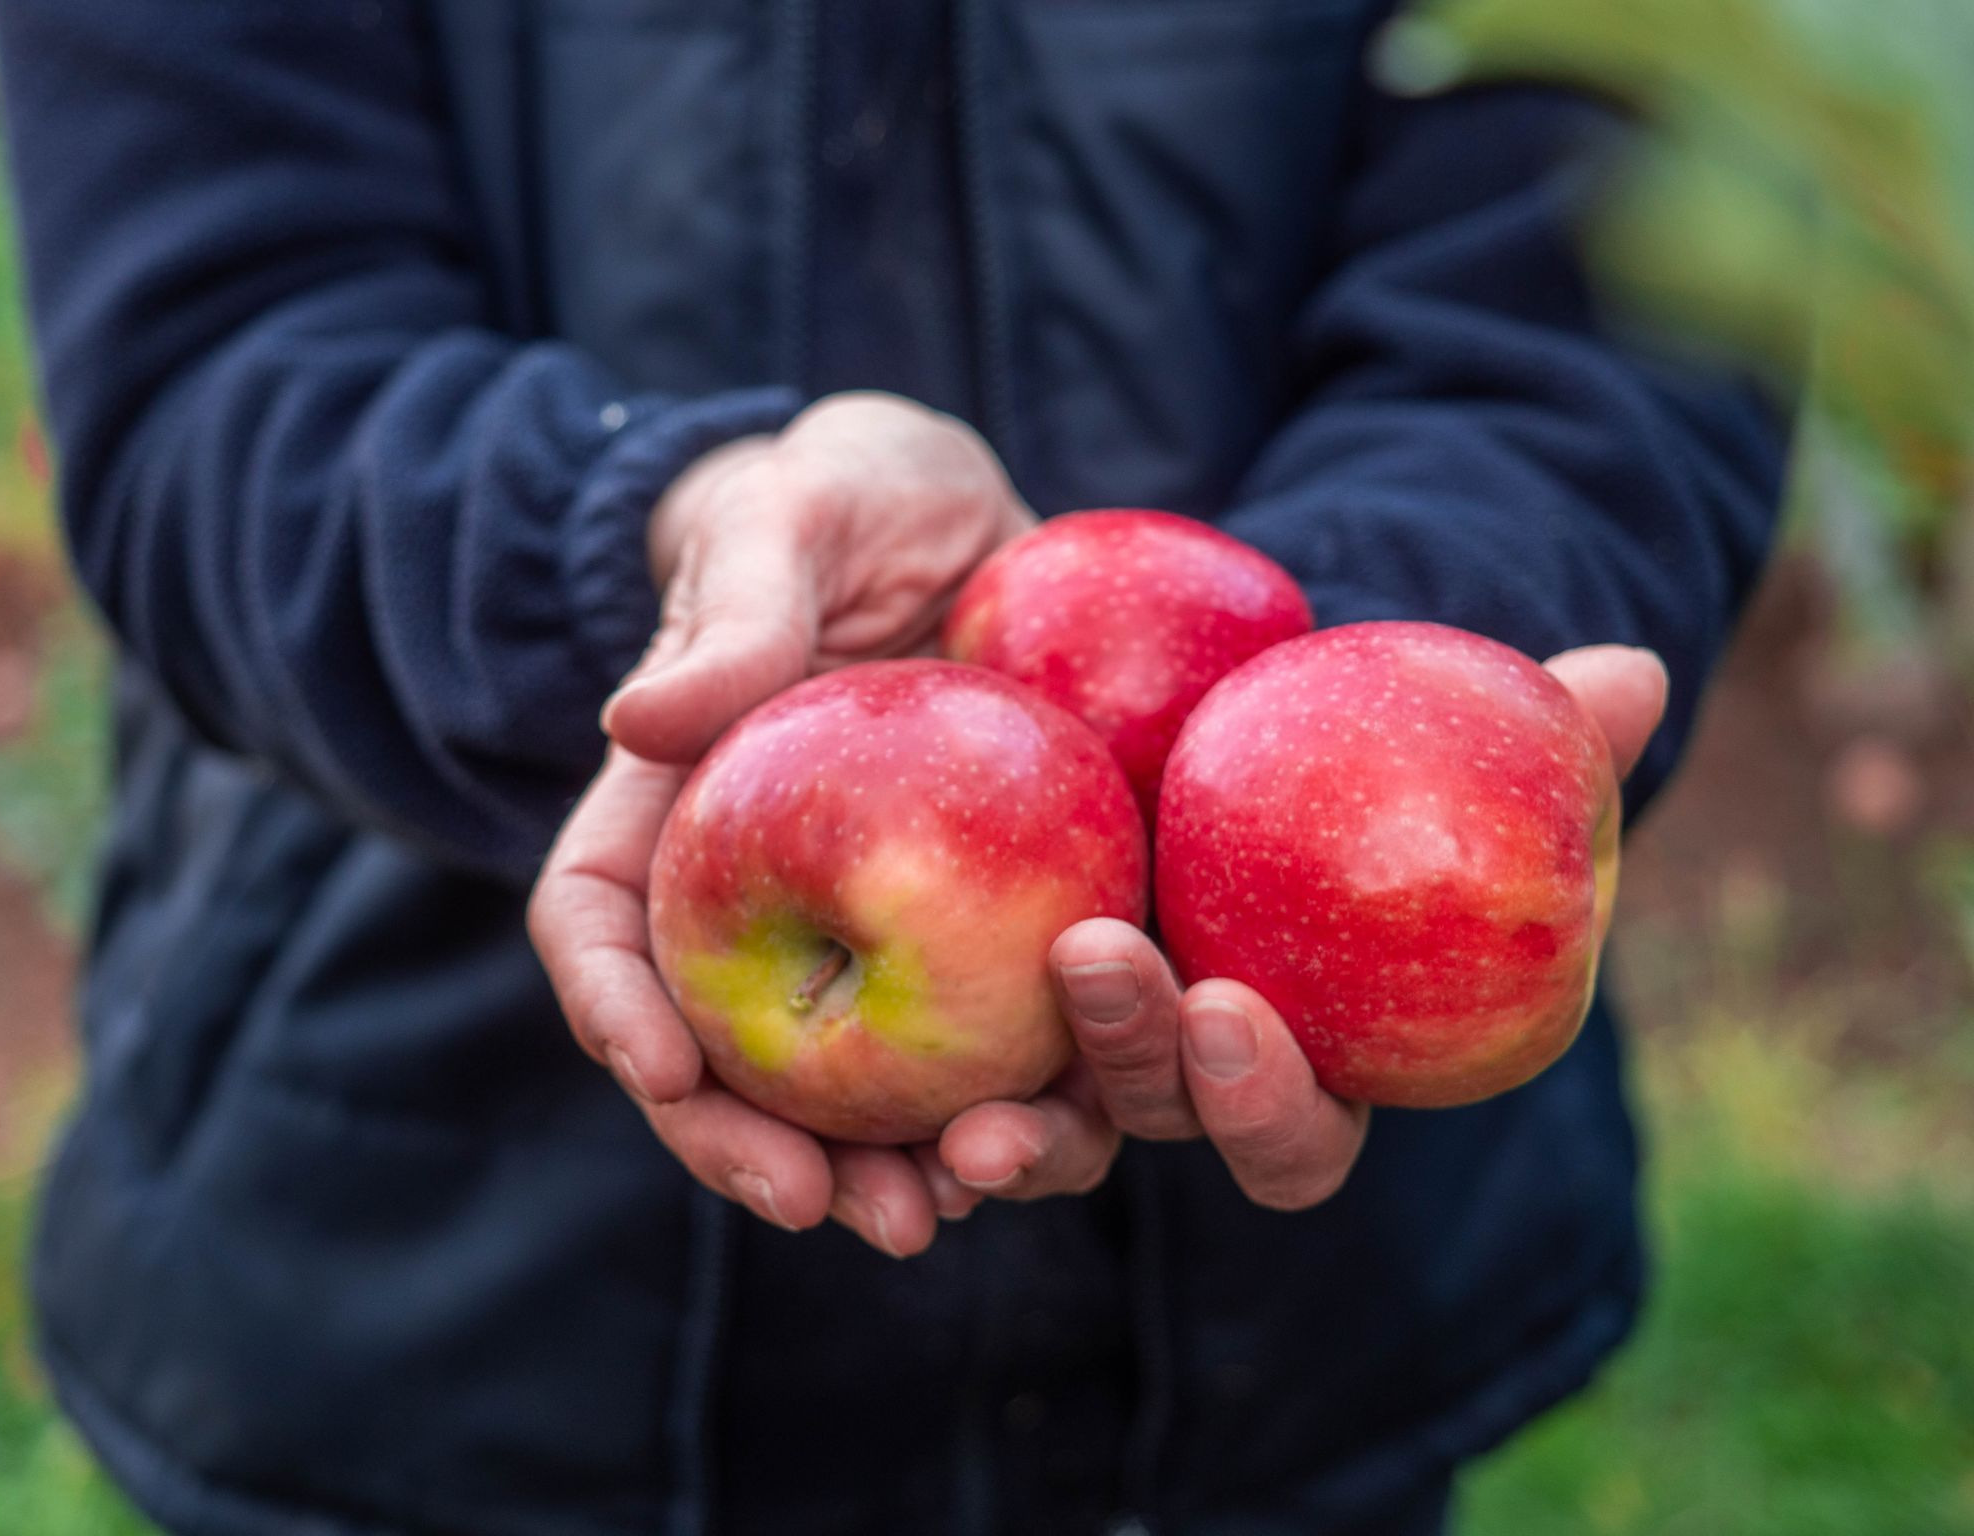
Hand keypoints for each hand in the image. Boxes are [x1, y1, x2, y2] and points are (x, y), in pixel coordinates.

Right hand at [532, 392, 1042, 1258]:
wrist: (963, 523)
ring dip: (886, 1162)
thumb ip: (734, 608)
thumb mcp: (792, 520)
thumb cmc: (845, 502)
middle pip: (716, 1051)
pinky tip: (1056, 1137)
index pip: (598, 924)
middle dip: (748, 1144)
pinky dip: (1012, 1102)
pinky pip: (990, 1040)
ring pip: (849, 1080)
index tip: (660, 1076)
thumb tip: (639, 720)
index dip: (613, 1008)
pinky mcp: (986, 933)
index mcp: (669, 810)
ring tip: (940, 1211)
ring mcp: (869, 926)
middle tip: (820, 1202)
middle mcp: (751, 894)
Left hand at [936, 644, 1671, 1211]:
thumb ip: (1515, 700)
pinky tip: (835, 1041)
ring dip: (1006, 1123)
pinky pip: (927, 1041)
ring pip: (1034, 1116)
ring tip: (957, 1106)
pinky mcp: (955, 974)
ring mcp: (1063, 1027)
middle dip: (1130, 1074)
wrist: (1124, 646)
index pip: (1295, 1124)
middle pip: (1153, 1123)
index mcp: (1286, 1039)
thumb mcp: (1391, 679)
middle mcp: (1171, 1058)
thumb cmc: (1295, 692)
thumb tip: (1644, 672)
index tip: (1228, 1006)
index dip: (1271, 1098)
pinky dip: (898, 1070)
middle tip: (1094, 962)